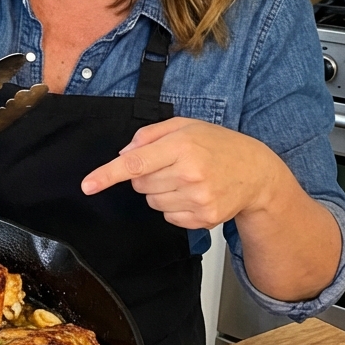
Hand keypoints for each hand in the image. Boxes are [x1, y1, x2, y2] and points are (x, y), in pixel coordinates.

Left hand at [80, 117, 278, 229]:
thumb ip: (149, 136)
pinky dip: (173, 206)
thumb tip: (123, 155)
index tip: (87, 185)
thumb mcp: (185, 126)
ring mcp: (198, 199)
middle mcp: (189, 174)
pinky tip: (192, 193)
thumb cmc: (218, 145)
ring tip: (185, 179)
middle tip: (170, 165)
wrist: (257, 173)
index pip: (135, 164)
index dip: (107, 175)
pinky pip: (168, 217)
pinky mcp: (203, 218)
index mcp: (181, 146)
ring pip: (151, 202)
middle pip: (139, 184)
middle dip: (145, 176)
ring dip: (159, 192)